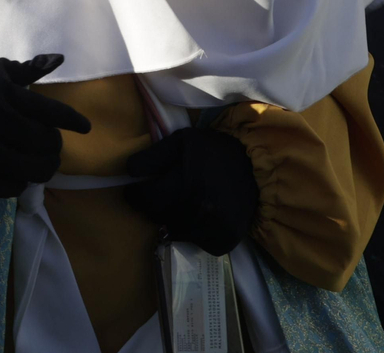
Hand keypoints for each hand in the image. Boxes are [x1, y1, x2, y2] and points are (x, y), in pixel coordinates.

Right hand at [0, 54, 91, 196]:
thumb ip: (24, 71)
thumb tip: (60, 60)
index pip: (49, 113)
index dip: (73, 121)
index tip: (85, 127)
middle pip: (43, 147)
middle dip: (55, 148)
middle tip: (54, 148)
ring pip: (27, 173)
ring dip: (40, 169)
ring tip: (41, 163)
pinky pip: (4, 189)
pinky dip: (16, 183)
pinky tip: (17, 173)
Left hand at [125, 127, 258, 256]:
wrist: (255, 168)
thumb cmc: (214, 151)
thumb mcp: (182, 141)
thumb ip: (154, 156)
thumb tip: (128, 171)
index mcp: (185, 183)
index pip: (145, 200)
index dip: (136, 195)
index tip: (136, 191)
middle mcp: (198, 210)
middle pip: (157, 217)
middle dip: (154, 205)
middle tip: (164, 194)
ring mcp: (212, 228)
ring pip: (175, 232)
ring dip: (173, 220)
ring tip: (183, 203)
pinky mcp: (224, 241)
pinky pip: (196, 242)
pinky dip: (193, 232)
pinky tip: (200, 216)